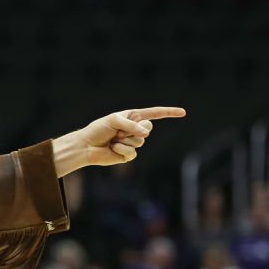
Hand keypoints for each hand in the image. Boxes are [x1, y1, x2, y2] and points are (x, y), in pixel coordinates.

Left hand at [52, 106, 185, 175]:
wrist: (86, 146)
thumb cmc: (97, 130)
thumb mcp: (113, 120)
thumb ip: (130, 124)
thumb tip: (145, 133)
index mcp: (132, 117)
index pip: (154, 114)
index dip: (169, 113)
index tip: (183, 112)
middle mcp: (134, 129)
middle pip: (148, 129)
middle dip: (133, 130)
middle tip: (118, 131)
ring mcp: (132, 142)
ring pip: (140, 142)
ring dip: (125, 140)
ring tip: (113, 139)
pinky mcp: (127, 155)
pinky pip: (132, 153)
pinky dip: (122, 150)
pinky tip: (112, 148)